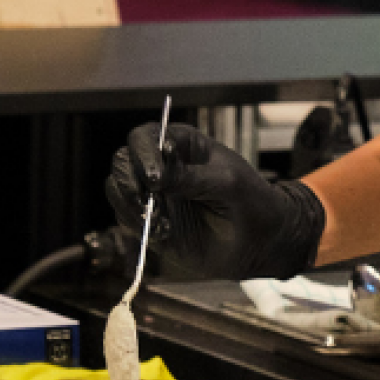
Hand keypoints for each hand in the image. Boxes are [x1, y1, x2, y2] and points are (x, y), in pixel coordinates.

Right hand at [106, 123, 324, 281]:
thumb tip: (156, 176)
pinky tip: (164, 233)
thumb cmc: (251, 200)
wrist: (261, 241)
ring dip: (131, 207)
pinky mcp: (150, 224)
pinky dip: (137, 228)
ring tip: (160, 222)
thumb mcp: (227, 182)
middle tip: (147, 200)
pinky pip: (126, 222)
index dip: (143, 153)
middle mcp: (160, 167)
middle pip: (122, 163)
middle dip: (129, 181)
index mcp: (180, 145)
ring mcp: (153, 196)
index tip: (155, 177)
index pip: (144, 137)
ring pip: (118, 192)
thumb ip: (191, 177)